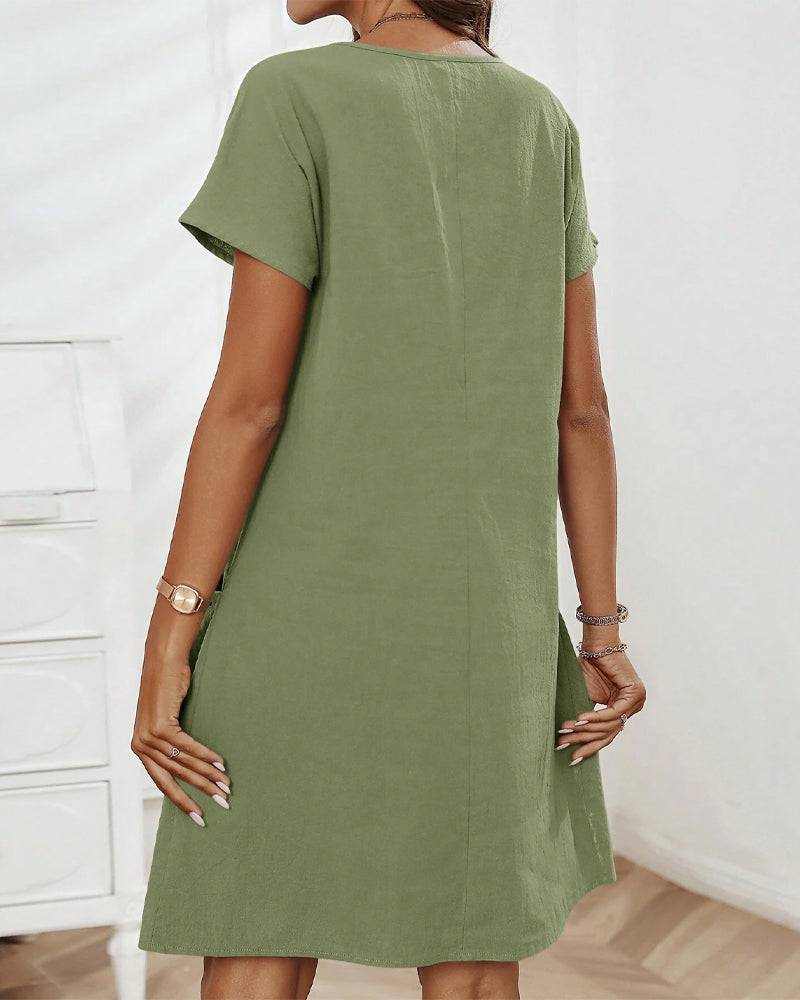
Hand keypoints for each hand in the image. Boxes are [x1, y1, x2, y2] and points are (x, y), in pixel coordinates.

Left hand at [131, 652, 228, 825]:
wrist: (162, 662)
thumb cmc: (167, 689)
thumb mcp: (164, 720)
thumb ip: (170, 742)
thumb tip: (190, 762)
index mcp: (140, 748)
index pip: (162, 782)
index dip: (182, 799)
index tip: (198, 815)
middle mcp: (141, 745)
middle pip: (175, 776)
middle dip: (200, 792)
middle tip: (221, 803)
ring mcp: (149, 736)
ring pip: (183, 763)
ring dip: (207, 775)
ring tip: (226, 785)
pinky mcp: (160, 726)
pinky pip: (187, 747)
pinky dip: (205, 756)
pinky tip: (220, 763)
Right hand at [556, 648, 645, 765]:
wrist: (596, 644)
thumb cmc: (589, 666)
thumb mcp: (587, 697)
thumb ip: (588, 717)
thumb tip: (573, 738)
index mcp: (624, 708)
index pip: (608, 735)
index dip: (590, 746)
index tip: (573, 757)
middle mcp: (634, 706)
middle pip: (609, 733)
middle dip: (584, 741)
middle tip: (563, 744)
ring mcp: (637, 701)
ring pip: (610, 725)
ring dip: (586, 729)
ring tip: (567, 729)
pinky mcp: (634, 693)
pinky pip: (613, 713)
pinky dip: (595, 718)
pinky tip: (580, 720)